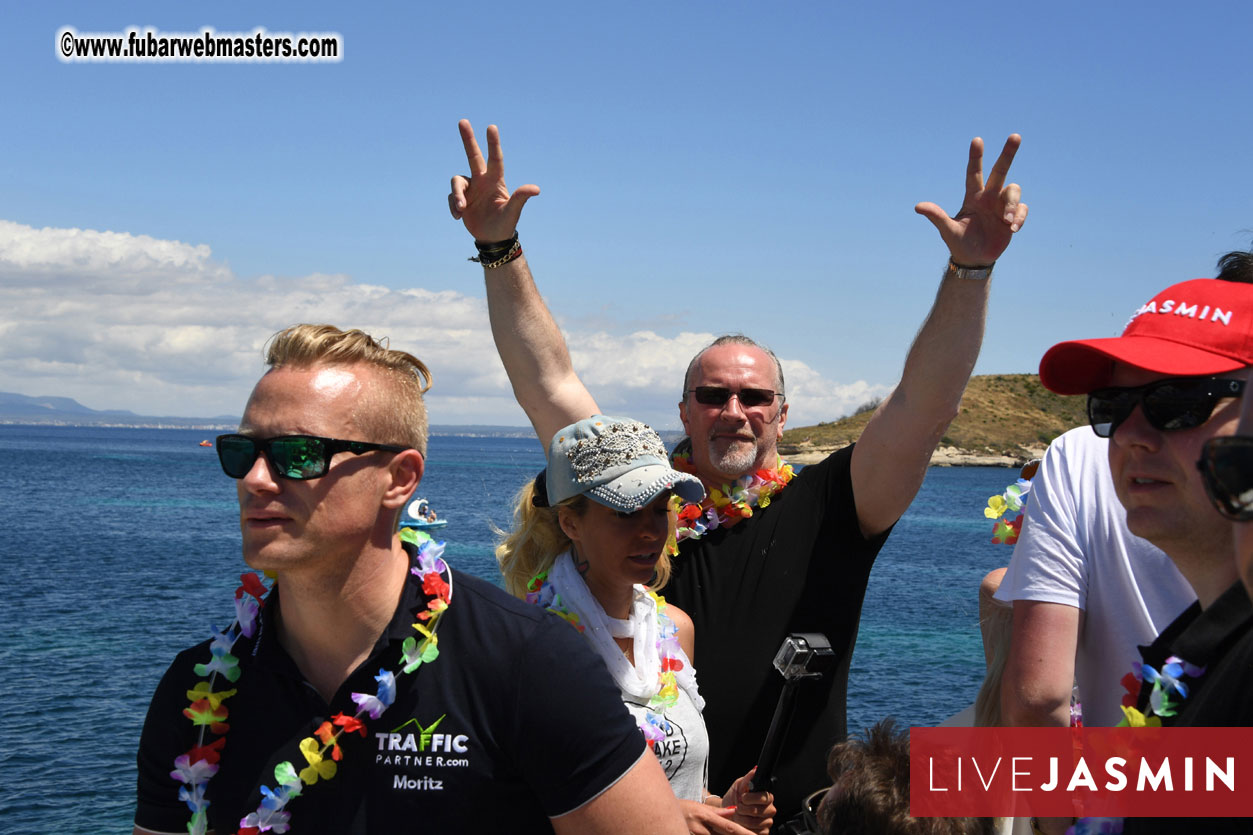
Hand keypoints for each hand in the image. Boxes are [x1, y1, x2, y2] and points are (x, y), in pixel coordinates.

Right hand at [448, 119, 539, 243]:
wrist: (492, 238)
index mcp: (495, 181)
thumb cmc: (505, 224)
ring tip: (462, 210)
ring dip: (457, 195)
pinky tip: (459, 217)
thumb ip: (521, 198)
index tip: (491, 127)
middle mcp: (481, 180)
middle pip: (473, 155)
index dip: (493, 143)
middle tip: (463, 121)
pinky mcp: (460, 199)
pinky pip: (452, 197)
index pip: (495, 159)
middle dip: (468, 139)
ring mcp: (470, 189)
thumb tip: (536, 189)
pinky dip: (453, 207)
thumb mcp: (512, 212)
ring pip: (456, 181)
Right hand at [677, 799, 757, 834]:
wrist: (661, 812)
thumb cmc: (682, 808)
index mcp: (705, 816)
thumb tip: (734, 810)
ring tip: (716, 830)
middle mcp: (700, 828)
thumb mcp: (700, 807)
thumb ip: (718, 812)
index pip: (730, 828)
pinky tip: (713, 834)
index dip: (744, 833)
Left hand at [720, 768, 774, 834]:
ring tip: (737, 814)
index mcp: (766, 797)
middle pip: (761, 811)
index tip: (743, 797)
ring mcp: (766, 822)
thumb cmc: (734, 798)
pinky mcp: (762, 833)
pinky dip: (743, 828)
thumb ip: (748, 778)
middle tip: (738, 806)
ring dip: (741, 818)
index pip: (766, 797)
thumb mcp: (739, 785)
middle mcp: (769, 810)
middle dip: (744, 809)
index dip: (752, 798)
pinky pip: (755, 832)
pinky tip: (740, 823)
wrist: (726, 812)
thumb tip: (755, 770)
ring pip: (756, 823)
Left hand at [915, 134, 1027, 265]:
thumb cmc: (959, 242)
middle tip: (1015, 136)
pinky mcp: (1013, 216)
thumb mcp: (948, 230)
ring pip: (1014, 190)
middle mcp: (989, 196)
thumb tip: (918, 206)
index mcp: (973, 197)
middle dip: (1007, 154)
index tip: (977, 140)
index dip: (975, 157)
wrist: (975, 259)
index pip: (973, 173)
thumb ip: (937, 216)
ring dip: (1011, 204)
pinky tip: (1012, 229)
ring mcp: (1002, 205)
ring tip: (1005, 221)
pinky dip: (1019, 217)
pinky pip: (1022, 208)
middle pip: (1000, 170)